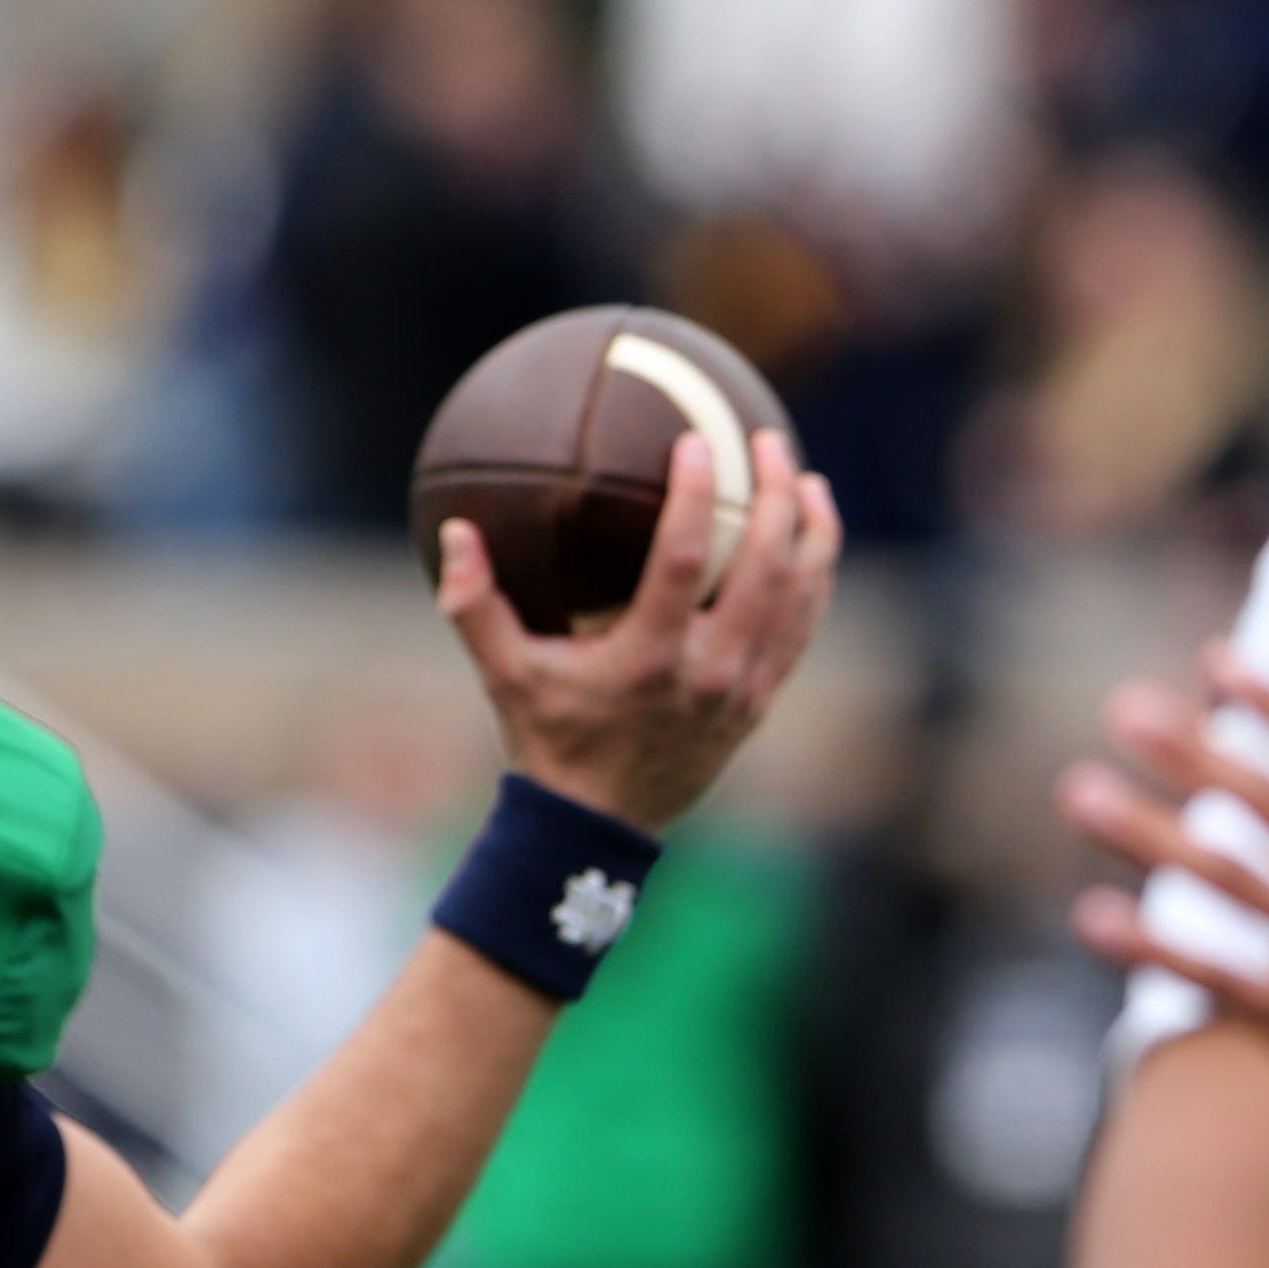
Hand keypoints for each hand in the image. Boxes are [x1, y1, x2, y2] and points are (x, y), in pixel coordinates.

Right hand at [437, 427, 839, 832]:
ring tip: (809, 480)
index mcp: (648, 659)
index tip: (696, 442)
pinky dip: (814, 580)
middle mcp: (708, 672)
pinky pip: (803, 630)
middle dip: (776, 496)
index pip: (686, 560)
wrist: (599, 825)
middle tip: (766, 442)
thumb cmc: (548, 739)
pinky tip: (813, 541)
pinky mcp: (760, 701)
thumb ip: (475, 605)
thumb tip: (454, 530)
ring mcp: (744, 689)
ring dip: (812, 533)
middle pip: (767, 568)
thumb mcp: (505, 675)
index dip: (697, 496)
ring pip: (800, 597)